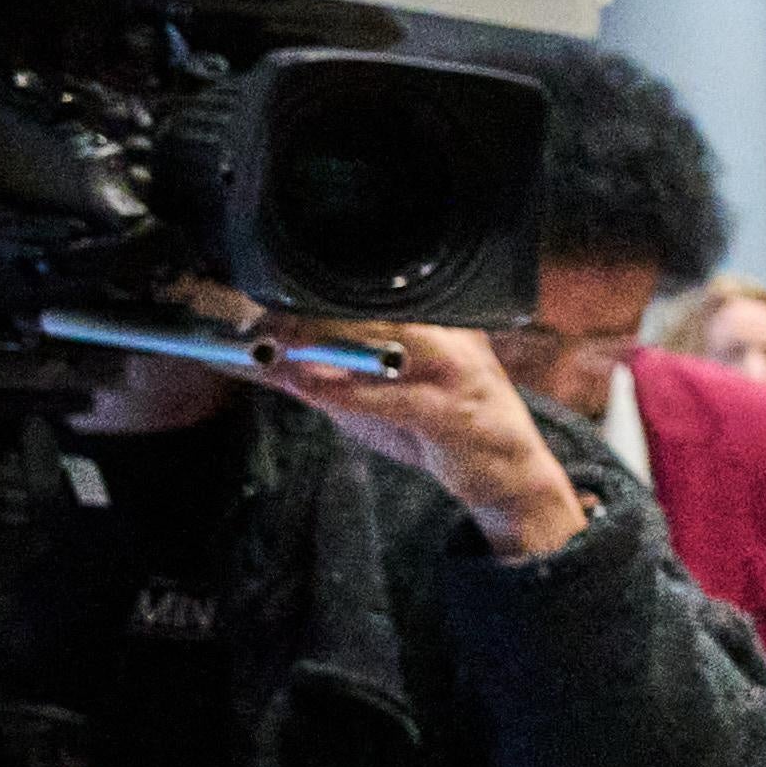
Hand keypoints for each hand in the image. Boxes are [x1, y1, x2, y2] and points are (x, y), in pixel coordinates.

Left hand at [200, 302, 584, 560]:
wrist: (505, 474)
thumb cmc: (436, 428)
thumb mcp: (371, 400)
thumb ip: (323, 378)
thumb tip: (262, 363)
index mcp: (432, 320)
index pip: (367, 292)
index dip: (311, 294)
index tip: (261, 299)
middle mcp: (447, 335)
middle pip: (373, 307)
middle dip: (311, 311)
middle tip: (260, 318)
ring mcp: (454, 370)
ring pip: (385, 341)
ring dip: (324, 342)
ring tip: (275, 344)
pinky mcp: (453, 411)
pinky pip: (393, 397)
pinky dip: (345, 391)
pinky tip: (306, 386)